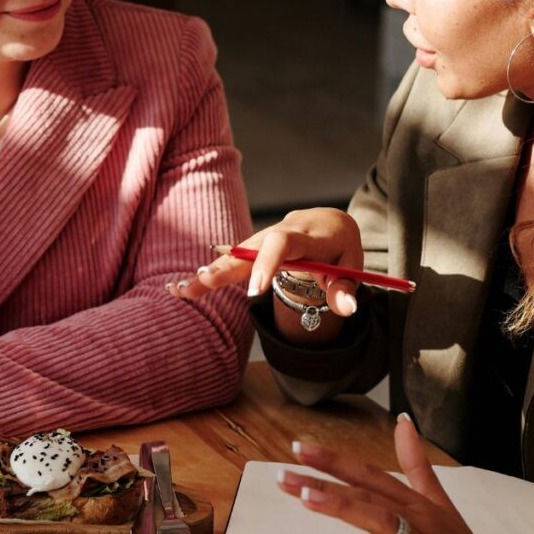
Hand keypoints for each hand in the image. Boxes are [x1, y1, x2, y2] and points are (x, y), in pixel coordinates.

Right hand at [167, 207, 362, 317]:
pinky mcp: (252, 247)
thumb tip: (347, 311)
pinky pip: (229, 258)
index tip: (254, 292)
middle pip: (249, 247)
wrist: (328, 222)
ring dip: (210, 272)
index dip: (267, 264)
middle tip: (203, 282)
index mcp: (307, 234)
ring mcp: (263, 238)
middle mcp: (281, 231)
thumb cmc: (340, 249)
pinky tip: (182, 287)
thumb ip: (345, 289)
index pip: (282, 243)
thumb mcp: (352, 267)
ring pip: (234, 253)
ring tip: (183, 291)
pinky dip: (209, 273)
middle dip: (226, 266)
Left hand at [278, 415, 496, 533]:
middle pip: (366, 493)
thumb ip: (417, 465)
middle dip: (325, 480)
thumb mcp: (440, 502)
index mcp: (415, 503)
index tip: (297, 448)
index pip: (368, 474)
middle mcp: (416, 521)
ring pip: (379, 522)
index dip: (333, 459)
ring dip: (344, 507)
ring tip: (306, 498)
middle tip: (283, 475)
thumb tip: (403, 421)